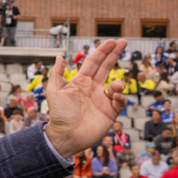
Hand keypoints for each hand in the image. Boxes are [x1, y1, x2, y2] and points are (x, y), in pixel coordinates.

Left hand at [44, 39, 128, 157]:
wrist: (66, 136)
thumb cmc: (59, 115)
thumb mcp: (53, 92)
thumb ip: (57, 74)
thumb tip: (59, 56)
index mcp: (80, 82)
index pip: (94, 63)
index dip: (103, 51)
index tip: (113, 41)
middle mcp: (92, 89)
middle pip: (106, 68)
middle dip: (114, 55)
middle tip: (124, 42)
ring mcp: (102, 100)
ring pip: (115, 85)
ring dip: (117, 83)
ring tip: (114, 87)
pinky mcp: (110, 113)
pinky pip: (120, 101)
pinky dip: (120, 98)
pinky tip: (114, 98)